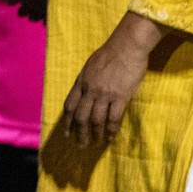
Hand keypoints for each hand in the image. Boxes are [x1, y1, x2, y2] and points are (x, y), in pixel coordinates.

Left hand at [59, 13, 163, 147]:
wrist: (126, 46)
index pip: (69, 105)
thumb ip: (86, 80)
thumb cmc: (110, 53)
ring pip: (95, 120)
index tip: (66, 132)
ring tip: (95, 143)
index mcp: (81, 81)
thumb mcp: (90, 65)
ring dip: (95, 134)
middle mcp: (90, 89)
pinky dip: (111, 130)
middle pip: (80, 116)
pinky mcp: (120, 96)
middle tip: (81, 145)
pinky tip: (111, 137)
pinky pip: (114, 118)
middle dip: (79, 133)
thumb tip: (84, 91)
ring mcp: (104, 94)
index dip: (67, 121)